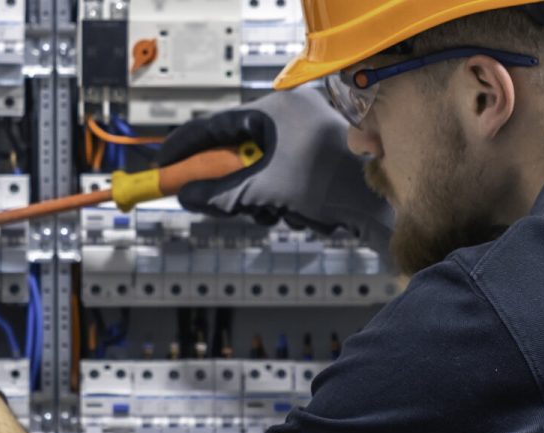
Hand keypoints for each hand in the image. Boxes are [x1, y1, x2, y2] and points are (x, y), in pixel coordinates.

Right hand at [158, 86, 392, 248]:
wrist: (380, 206)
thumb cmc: (329, 185)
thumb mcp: (263, 190)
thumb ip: (219, 194)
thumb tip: (186, 196)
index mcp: (276, 109)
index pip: (216, 124)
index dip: (186, 148)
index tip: (163, 167)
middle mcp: (290, 117)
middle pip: (235, 153)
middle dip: (231, 186)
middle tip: (219, 206)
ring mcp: (304, 140)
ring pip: (256, 174)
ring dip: (258, 200)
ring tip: (276, 211)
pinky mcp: (314, 163)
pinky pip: (278, 182)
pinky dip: (279, 201)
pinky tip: (298, 212)